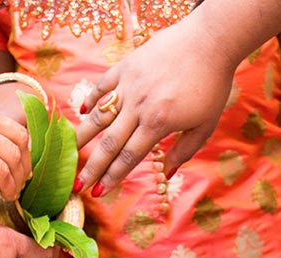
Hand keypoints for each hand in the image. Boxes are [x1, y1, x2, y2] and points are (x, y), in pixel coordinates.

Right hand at [0, 93, 31, 205]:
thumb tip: (3, 153)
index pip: (9, 124)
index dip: (20, 149)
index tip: (20, 167)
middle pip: (19, 137)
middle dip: (24, 162)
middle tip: (22, 181)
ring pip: (14, 156)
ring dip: (17, 178)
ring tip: (11, 192)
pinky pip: (4, 172)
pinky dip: (8, 187)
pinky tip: (4, 195)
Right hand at [74, 17, 234, 192]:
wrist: (209, 42)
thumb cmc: (211, 86)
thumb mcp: (205, 125)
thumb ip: (184, 150)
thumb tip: (167, 174)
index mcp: (158, 123)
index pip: (129, 157)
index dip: (112, 177)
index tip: (98, 193)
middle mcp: (138, 106)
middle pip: (109, 143)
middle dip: (92, 167)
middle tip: (77, 185)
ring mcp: (129, 84)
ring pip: (99, 114)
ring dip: (82, 136)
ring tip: (68, 152)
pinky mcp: (126, 66)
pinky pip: (102, 85)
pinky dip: (90, 98)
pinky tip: (80, 112)